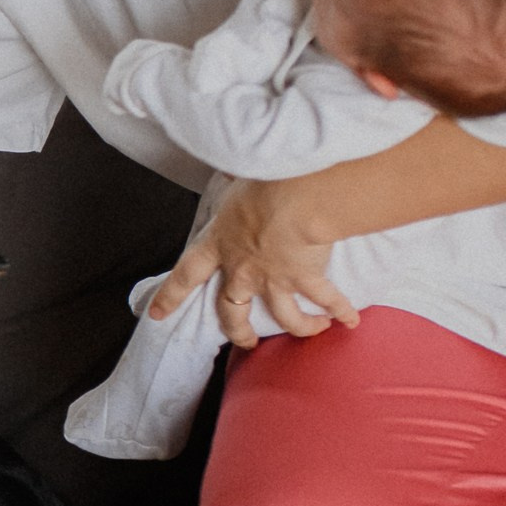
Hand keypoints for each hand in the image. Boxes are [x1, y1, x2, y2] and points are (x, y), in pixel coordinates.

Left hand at [149, 178, 357, 348]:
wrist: (293, 197)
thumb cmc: (260, 183)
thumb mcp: (234, 177)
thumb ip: (230, 177)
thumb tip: (229, 163)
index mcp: (218, 244)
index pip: (185, 274)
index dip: (170, 296)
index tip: (156, 314)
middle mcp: (243, 269)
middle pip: (232, 310)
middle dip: (238, 330)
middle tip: (245, 341)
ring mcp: (274, 279)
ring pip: (283, 316)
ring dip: (299, 327)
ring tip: (311, 330)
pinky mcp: (305, 279)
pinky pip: (325, 300)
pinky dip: (339, 311)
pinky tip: (349, 320)